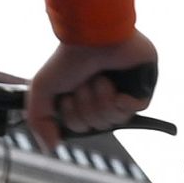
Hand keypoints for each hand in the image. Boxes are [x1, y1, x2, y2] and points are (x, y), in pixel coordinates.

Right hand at [24, 30, 157, 153]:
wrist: (90, 35)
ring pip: (116, 120)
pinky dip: (122, 100)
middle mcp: (105, 94)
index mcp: (86, 96)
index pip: (82, 127)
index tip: (66, 98)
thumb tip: (52, 147)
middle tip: (84, 84)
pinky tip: (114, 85)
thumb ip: (39, 121)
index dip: (74, 119)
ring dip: (102, 101)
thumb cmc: (68, 58)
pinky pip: (135, 109)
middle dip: (87, 108)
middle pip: (99, 126)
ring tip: (100, 79)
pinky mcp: (144, 84)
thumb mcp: (42, 90)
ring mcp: (126, 89)